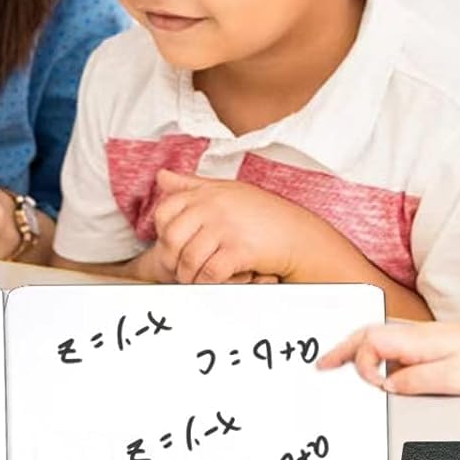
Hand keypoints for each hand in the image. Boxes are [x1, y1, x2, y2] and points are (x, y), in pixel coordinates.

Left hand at [151, 169, 311, 283]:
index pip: (164, 212)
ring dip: (189, 277)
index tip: (174, 247)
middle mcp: (213, 206)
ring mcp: (226, 227)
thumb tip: (161, 176)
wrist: (298, 234)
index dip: (162, 234)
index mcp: (206, 192)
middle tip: (180, 271)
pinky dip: (208, 284)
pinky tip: (216, 282)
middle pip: (171, 238)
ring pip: (188, 260)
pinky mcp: (239, 249)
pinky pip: (210, 272)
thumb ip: (192, 185)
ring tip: (197, 281)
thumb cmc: (262, 214)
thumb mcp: (225, 190)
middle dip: (171, 261)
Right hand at [317, 311, 459, 393]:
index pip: (370, 346)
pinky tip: (371, 360)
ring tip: (336, 362)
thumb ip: (414, 380)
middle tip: (321, 365)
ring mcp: (417, 335)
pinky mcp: (425, 341)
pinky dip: (369, 348)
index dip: (364, 366)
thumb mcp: (452, 377)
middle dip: (339, 349)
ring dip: (351, 346)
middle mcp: (411, 333)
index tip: (375, 386)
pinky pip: (387, 341)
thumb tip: (385, 385)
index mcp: (413, 339)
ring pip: (373, 335)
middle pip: (363, 334)